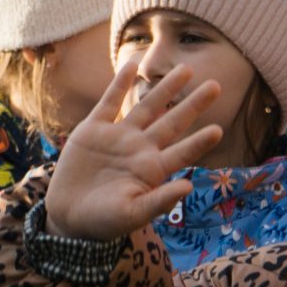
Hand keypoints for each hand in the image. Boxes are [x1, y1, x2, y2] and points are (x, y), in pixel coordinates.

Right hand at [40, 57, 223, 239]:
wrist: (67, 216)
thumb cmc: (102, 222)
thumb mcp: (132, 215)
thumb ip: (159, 202)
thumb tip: (188, 187)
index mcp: (152, 170)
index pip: (182, 152)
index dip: (199, 142)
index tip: (219, 130)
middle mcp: (139, 149)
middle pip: (172, 122)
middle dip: (193, 105)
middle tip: (216, 86)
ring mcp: (117, 137)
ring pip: (147, 107)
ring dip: (166, 88)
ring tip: (187, 69)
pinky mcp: (93, 130)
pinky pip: (109, 102)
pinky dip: (120, 84)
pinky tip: (133, 64)